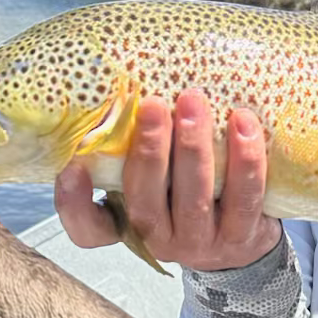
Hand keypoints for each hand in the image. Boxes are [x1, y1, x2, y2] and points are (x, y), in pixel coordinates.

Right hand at [53, 91, 280, 270]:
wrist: (245, 241)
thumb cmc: (189, 191)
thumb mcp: (157, 177)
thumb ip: (134, 145)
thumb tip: (127, 73)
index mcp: (128, 222)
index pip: (90, 229)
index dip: (74, 204)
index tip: (73, 168)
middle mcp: (160, 239)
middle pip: (147, 203)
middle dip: (149, 151)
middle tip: (153, 105)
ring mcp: (201, 243)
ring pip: (195, 200)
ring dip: (194, 149)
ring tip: (194, 102)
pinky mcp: (241, 239)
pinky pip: (244, 199)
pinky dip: (245, 160)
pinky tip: (244, 123)